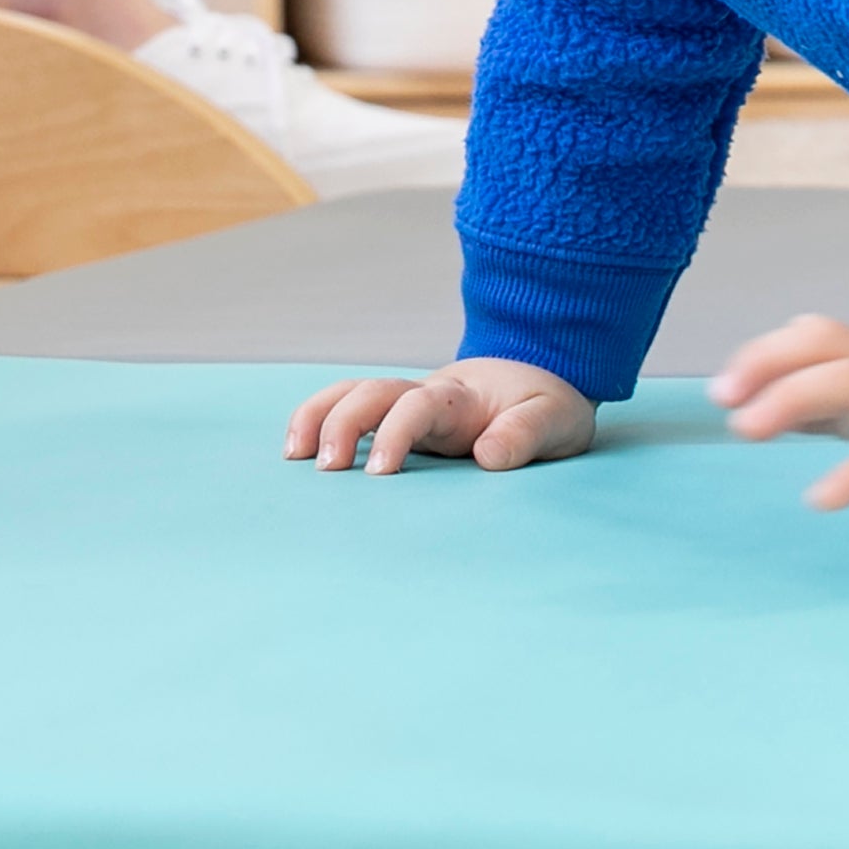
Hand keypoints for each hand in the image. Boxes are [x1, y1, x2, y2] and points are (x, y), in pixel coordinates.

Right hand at [283, 358, 596, 476]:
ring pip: (352, 393)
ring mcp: (410, 402)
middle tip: (326, 469)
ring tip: (292, 454)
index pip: (416, 405)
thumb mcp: (555, 420)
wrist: (541, 375)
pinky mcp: (401, 416)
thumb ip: (525, 435)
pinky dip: (321, 419)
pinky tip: (300, 449)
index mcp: (460, 396)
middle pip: (370, 392)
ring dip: (318, 416)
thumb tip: (487, 456)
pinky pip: (353, 408)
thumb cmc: (547, 404)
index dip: (394, 434)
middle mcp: (426, 394)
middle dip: (341, 423)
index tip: (380, 473)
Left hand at [708, 314, 848, 524]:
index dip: (767, 353)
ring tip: (747, 429)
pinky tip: (822, 498)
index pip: (819, 336)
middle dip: (768, 364)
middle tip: (724, 401)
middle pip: (829, 343)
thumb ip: (835, 409)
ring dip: (793, 399)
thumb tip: (762, 406)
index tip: (725, 387)